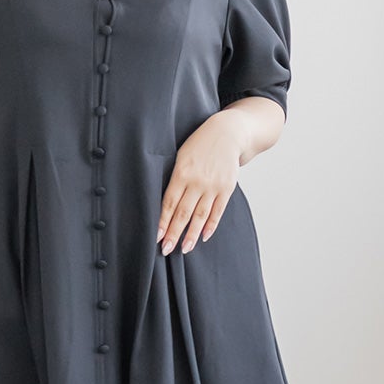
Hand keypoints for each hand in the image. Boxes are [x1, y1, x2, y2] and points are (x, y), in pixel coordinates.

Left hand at [157, 114, 241, 254]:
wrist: (228, 133)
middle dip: (174, 233)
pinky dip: (211, 225)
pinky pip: (218, 211)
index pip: (169, 202)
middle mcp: (198, 181)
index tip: (156, 237)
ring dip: (192, 234)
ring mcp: (213, 186)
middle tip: (166, 250)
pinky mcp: (226, 188)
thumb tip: (164, 205)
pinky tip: (203, 237)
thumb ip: (174, 179)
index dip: (162, 221)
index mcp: (182, 172)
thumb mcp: (181, 156)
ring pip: (200, 215)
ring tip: (184, 249)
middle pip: (183, 213)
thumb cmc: (199, 145)